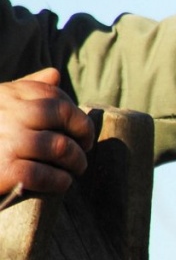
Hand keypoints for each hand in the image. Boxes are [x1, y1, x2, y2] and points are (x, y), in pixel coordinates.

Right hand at [0, 68, 94, 195]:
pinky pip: (44, 175)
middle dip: (82, 137)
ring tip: (74, 170)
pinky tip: (61, 184)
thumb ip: (26, 89)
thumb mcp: (0, 104)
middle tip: (83, 152)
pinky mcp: (3, 170)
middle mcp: (8, 113)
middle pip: (62, 119)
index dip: (77, 118)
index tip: (83, 134)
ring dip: (75, 162)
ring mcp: (6, 141)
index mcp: (8, 95)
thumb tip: (54, 75)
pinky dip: (59, 181)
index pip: (56, 99)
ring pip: (59, 148)